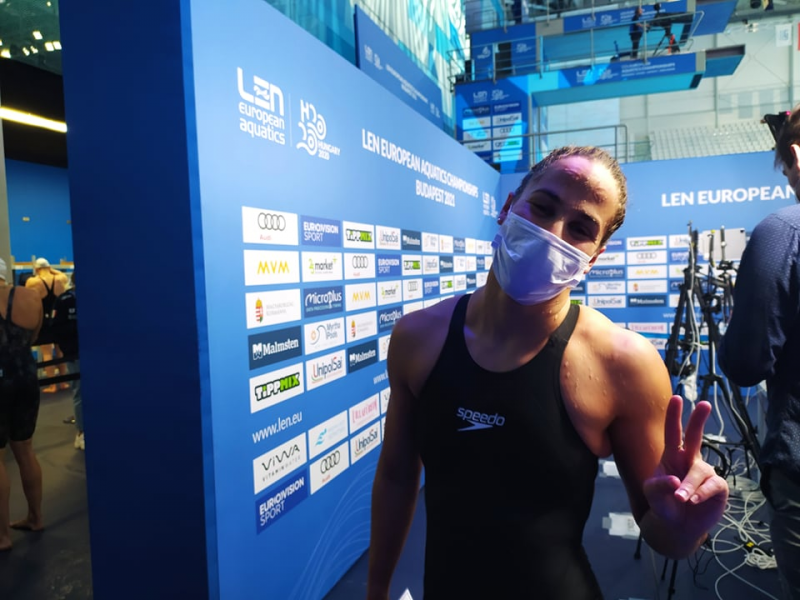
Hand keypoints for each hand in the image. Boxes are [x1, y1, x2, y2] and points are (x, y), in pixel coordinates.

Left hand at [644, 396, 728, 535]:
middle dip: (699, 420)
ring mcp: (705, 473)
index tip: (676, 398)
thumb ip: (658, 486)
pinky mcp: (717, 487)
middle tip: (704, 404)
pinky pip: (712, 485)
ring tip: (681, 498)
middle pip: (695, 437)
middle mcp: (690, 460)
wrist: (677, 526)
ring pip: (699, 471)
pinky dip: (701, 493)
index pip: (673, 433)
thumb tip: (675, 481)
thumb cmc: (663, 503)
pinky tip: (693, 501)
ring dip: (689, 486)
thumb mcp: (652, 494)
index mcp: (672, 456)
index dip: (674, 416)